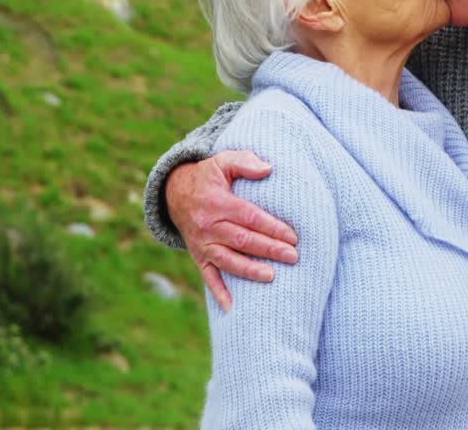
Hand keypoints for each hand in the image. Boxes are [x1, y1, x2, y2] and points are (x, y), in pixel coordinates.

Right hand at [165, 151, 297, 310]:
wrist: (174, 193)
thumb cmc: (208, 176)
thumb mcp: (223, 161)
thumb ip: (245, 162)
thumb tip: (268, 168)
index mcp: (218, 203)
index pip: (250, 217)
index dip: (271, 227)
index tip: (292, 236)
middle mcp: (209, 226)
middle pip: (242, 240)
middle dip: (269, 249)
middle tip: (293, 256)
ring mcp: (202, 244)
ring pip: (227, 260)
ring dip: (249, 270)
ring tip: (271, 277)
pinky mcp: (198, 256)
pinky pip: (208, 276)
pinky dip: (219, 292)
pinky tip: (233, 307)